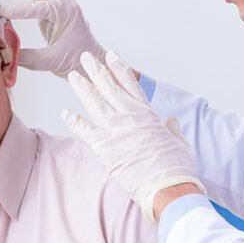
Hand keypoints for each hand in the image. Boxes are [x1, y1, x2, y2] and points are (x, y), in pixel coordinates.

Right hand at [0, 0, 105, 77]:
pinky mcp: (50, 0)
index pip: (43, 7)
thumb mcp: (51, 62)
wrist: (88, 56)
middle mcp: (65, 2)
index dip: (21, 9)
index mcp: (67, 16)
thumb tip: (3, 51)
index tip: (3, 14)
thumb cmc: (74, 59)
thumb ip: (27, 57)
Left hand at [63, 51, 204, 220]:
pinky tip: (65, 112)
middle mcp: (128, 117)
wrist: (166, 186)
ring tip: (73, 75)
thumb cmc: (175, 166)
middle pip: (108, 87)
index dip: (119, 68)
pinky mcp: (103, 147)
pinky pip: (84, 130)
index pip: (130, 84)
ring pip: (94, 102)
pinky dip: (73, 121)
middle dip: (96, 70)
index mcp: (147, 113)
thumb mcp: (179, 141)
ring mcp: (114, 130)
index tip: (111, 56)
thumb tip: (171, 121)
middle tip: (86, 58)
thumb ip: (172, 128)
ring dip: (82, 88)